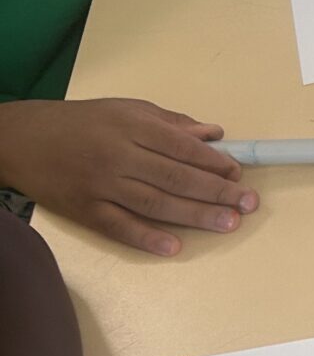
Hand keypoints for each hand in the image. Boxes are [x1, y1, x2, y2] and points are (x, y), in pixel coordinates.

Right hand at [0, 98, 256, 256]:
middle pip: (175, 177)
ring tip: (228, 223)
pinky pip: (119, 226)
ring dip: (195, 215)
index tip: (239, 174)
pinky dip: (146, 237)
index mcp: (130, 126)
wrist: (19, 140)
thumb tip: (214, 134)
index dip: (214, 162)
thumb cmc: (79, 123)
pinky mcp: (84, 210)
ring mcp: (100, 185)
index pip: (181, 147)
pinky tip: (175, 246)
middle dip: (216, 191)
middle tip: (248, 203)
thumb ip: (171, 122)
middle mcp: (117, 155)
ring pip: (154, 203)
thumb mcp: (125, 109)